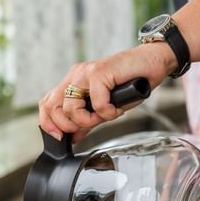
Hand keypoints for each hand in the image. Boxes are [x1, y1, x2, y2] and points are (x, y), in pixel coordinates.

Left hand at [38, 43, 176, 141]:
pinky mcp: (99, 72)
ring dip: (88, 120)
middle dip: (68, 125)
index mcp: (72, 82)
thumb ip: (86, 121)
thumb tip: (73, 136)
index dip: (48, 123)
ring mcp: (85, 72)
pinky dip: (108, 112)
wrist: (152, 62)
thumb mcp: (104, 107)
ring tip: (105, 115)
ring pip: (70, 107)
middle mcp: (75, 76)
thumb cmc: (131, 83)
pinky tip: (117, 108)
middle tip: (89, 125)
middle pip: (52, 106)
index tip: (60, 138)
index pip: (47, 103)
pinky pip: (96, 103)